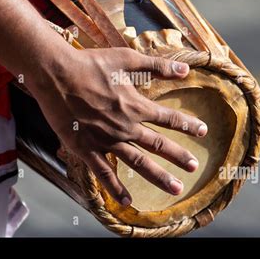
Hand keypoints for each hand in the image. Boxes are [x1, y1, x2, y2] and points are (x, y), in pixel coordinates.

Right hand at [27, 47, 207, 205]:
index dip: (187, 125)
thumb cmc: (90, 64)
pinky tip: (127, 200)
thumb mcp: (127, 58)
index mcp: (135, 105)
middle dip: (178, 156)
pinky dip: (116, 188)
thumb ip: (157, 66)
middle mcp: (125, 127)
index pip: (168, 118)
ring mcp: (106, 140)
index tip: (203, 131)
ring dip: (158, 177)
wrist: (56, 74)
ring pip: (138, 163)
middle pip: (158, 145)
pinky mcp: (86, 148)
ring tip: (176, 189)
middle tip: (194, 167)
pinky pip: (104, 173)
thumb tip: (185, 69)